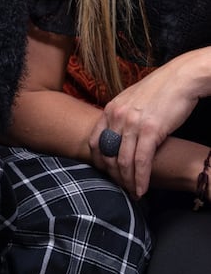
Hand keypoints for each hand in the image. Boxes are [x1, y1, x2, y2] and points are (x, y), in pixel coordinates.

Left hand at [91, 52, 204, 197]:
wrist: (180, 79)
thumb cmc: (158, 91)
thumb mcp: (131, 101)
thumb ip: (121, 116)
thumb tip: (118, 132)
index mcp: (110, 110)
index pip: (95, 142)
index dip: (99, 162)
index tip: (107, 174)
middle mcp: (117, 117)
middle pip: (107, 154)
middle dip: (113, 176)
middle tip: (121, 189)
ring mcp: (132, 123)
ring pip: (123, 160)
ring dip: (127, 181)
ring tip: (132, 194)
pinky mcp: (151, 130)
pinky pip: (142, 160)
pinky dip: (141, 178)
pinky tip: (142, 190)